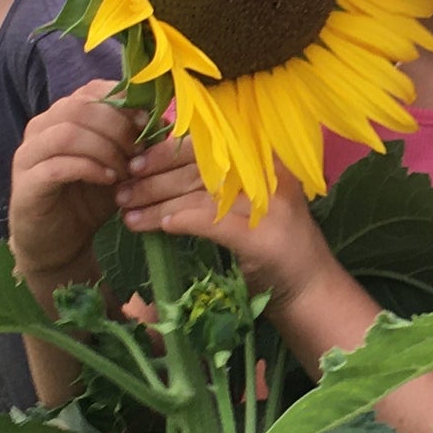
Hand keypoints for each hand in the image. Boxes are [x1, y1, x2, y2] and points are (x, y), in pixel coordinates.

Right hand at [7, 80, 131, 291]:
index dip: (123, 102)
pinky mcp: (27, 183)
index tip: (148, 122)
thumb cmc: (90, 198)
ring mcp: (28, 154)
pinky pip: (58, 166)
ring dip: (105, 149)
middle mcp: (40, 128)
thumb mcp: (118, 163)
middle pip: (79, 108)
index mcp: (61, 115)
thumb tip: (163, 118)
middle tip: (139, 151)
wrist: (60, 243)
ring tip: (126, 169)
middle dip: (117, 127)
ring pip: (67, 133)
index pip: (90, 90)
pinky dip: (89, 169)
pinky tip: (109, 180)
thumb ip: (133, 140)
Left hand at [115, 134, 329, 295]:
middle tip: (121, 190)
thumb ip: (216, 180)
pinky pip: (211, 222)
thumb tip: (158, 160)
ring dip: (157, 205)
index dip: (167, 150)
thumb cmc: (273, 244)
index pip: (208, 143)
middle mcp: (271, 176)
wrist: (310, 289)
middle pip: (200, 168)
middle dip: (154, 179)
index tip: (135, 160)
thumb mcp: (249, 201)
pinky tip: (158, 226)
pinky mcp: (263, 239)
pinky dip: (181, 222)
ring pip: (199, 196)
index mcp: (267, 158)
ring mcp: (270, 207)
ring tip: (127, 215)